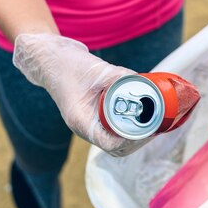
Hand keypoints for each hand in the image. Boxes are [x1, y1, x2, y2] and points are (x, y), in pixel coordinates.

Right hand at [13, 33, 148, 155]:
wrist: (51, 59)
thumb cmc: (67, 65)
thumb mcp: (96, 69)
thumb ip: (120, 76)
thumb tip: (145, 81)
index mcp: (81, 121)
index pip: (108, 143)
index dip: (130, 140)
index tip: (146, 129)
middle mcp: (86, 127)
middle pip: (116, 148)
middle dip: (138, 141)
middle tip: (156, 127)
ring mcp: (90, 123)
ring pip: (116, 142)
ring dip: (135, 137)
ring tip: (153, 125)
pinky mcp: (95, 116)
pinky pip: (115, 130)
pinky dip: (130, 128)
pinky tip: (143, 118)